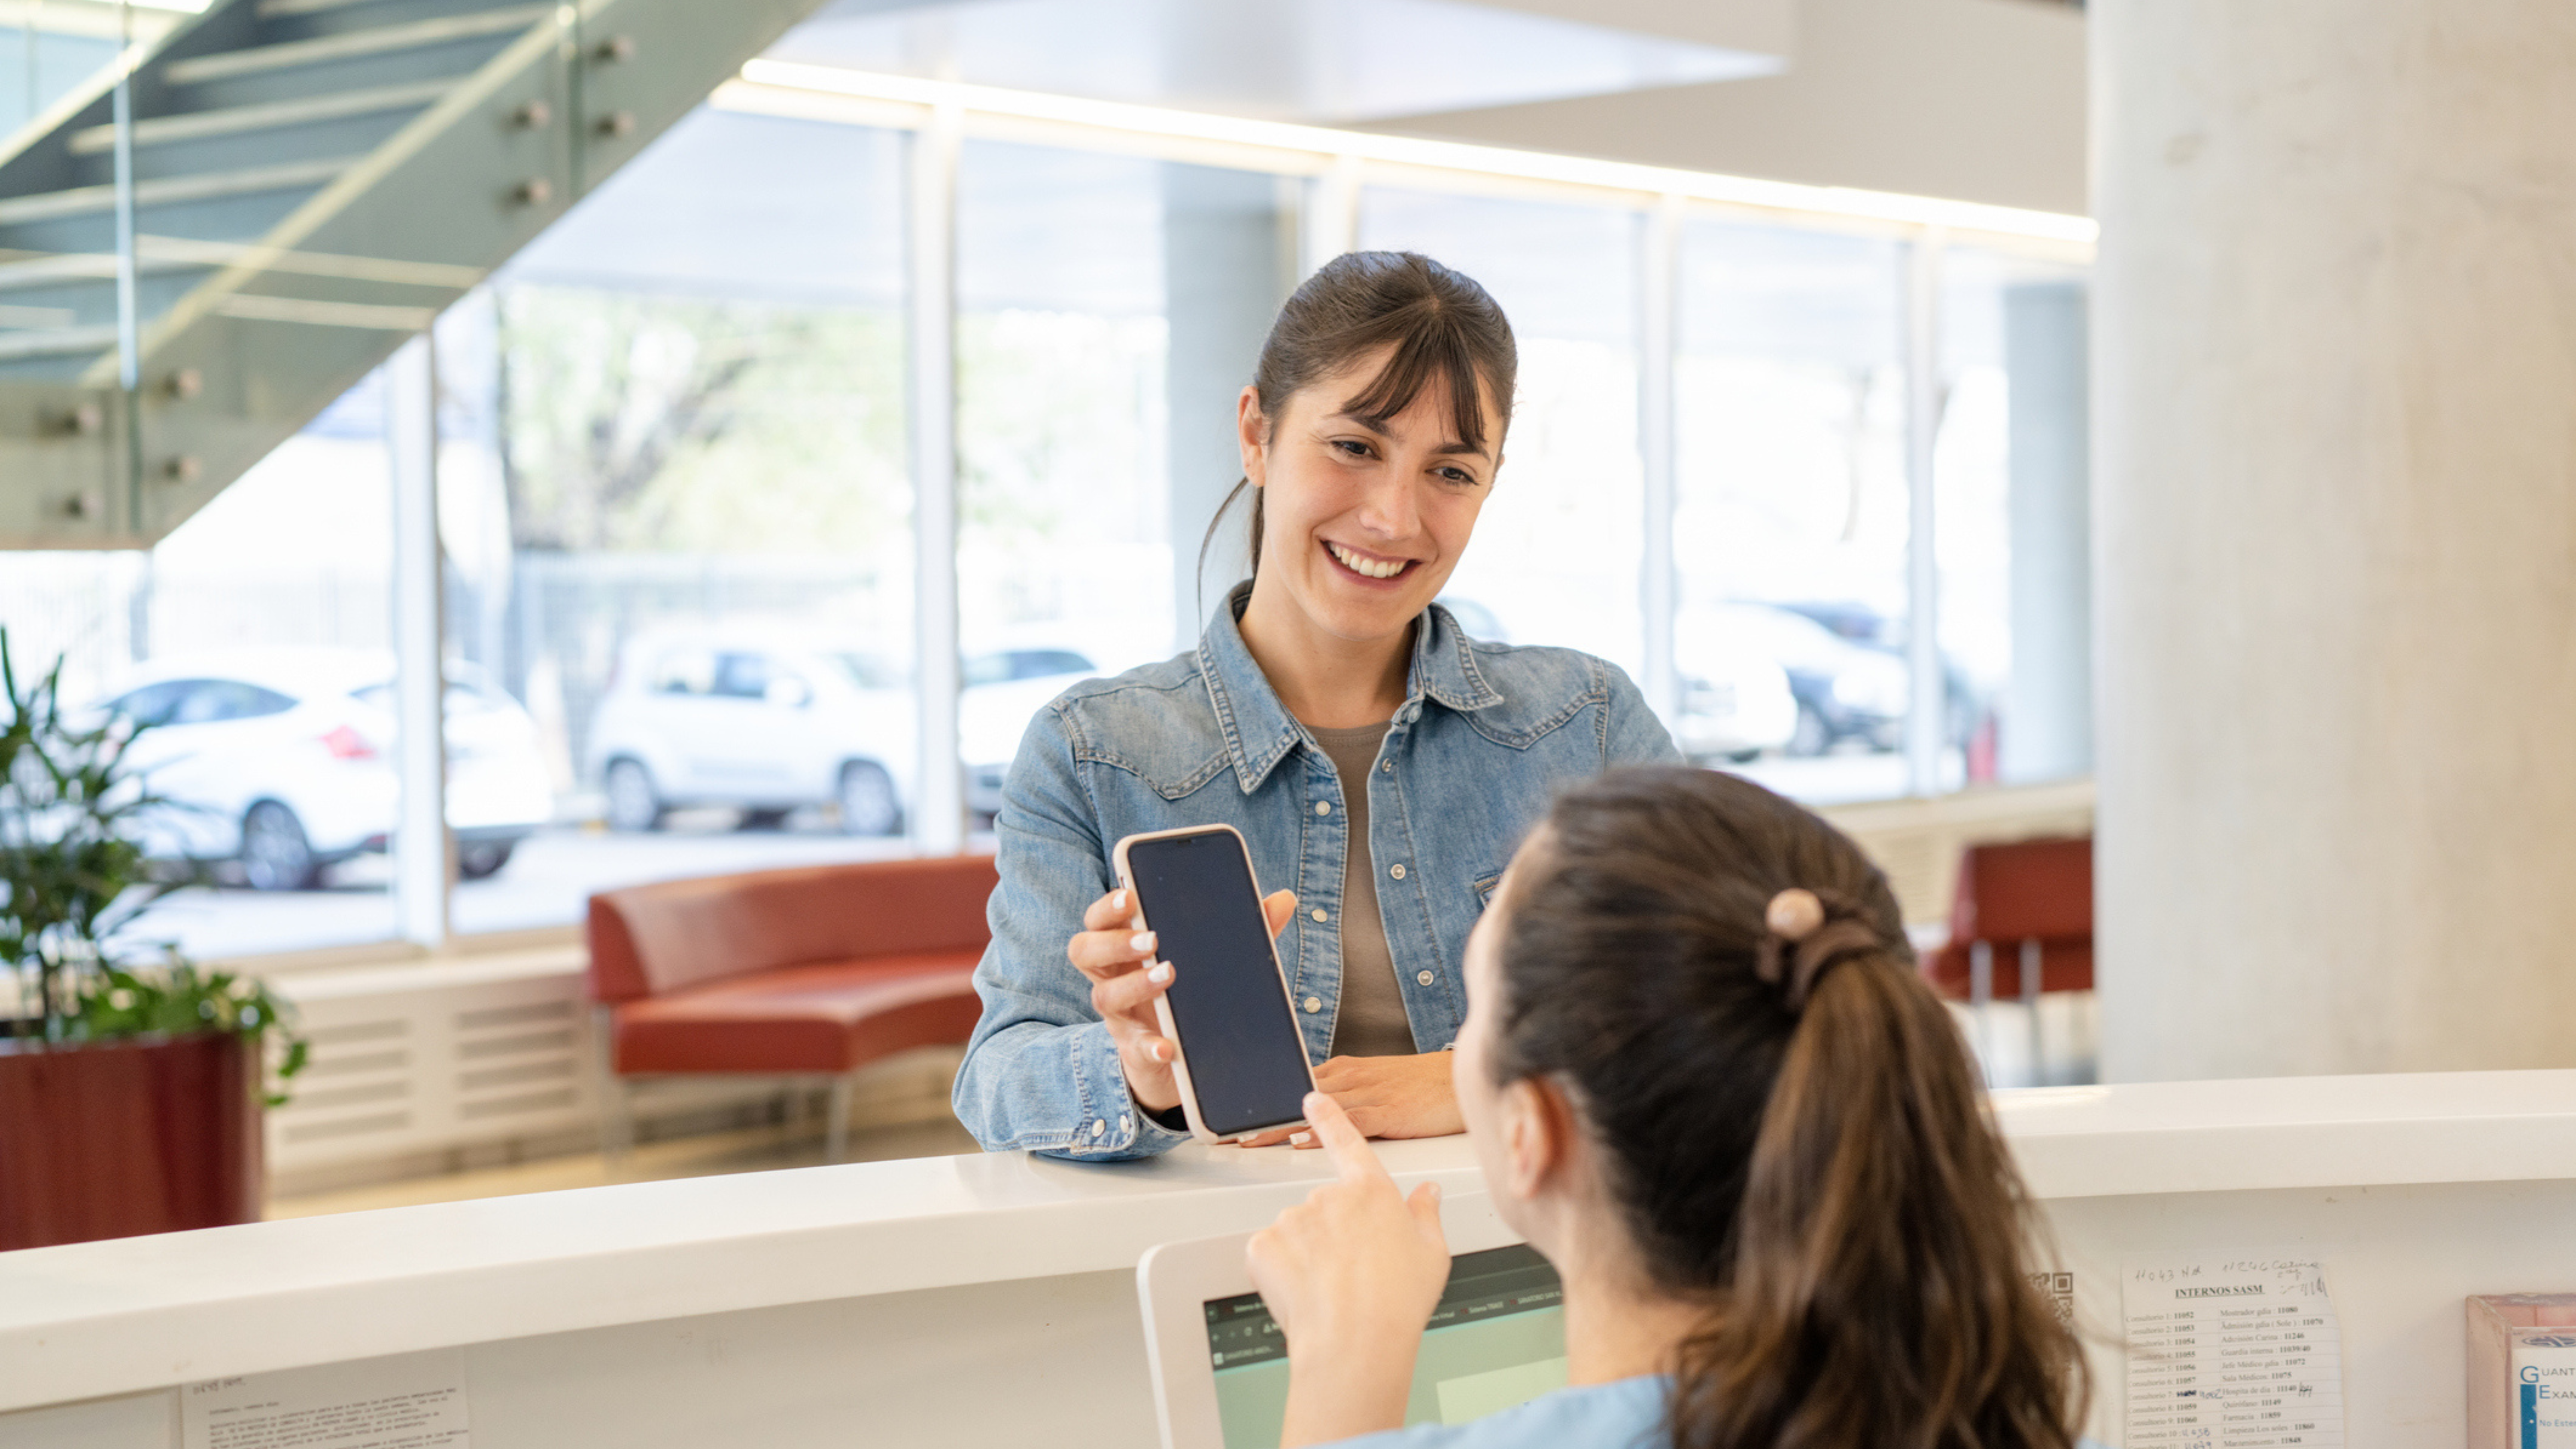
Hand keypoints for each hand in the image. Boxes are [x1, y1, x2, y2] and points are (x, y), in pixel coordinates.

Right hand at [1068, 884, 1298, 1112]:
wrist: (1176, 1058)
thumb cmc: (1188, 994)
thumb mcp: (1212, 960)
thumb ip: (1244, 929)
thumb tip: (1284, 899)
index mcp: (1126, 948)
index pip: (1100, 918)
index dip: (1108, 905)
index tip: (1131, 895)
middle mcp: (1112, 978)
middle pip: (1084, 950)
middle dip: (1114, 940)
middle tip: (1151, 938)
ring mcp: (1120, 1016)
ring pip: (1103, 996)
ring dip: (1135, 984)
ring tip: (1168, 975)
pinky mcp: (1134, 1051)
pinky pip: (1134, 1049)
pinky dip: (1151, 1046)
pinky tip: (1168, 1045)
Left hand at [1238, 1051, 1462, 1147]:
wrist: (1465, 1079)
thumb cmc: (1426, 1092)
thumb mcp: (1379, 1093)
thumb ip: (1349, 1108)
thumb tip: (1316, 1127)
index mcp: (1347, 1074)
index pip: (1296, 1088)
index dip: (1264, 1105)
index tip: (1235, 1121)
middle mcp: (1352, 1079)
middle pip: (1296, 1097)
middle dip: (1261, 1117)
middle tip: (1227, 1134)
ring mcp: (1371, 1094)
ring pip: (1315, 1109)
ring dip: (1280, 1125)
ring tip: (1248, 1141)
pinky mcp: (1391, 1112)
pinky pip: (1350, 1122)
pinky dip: (1323, 1132)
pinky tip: (1300, 1142)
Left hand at [1244, 1093, 1449, 1447]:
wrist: (1356, 1342)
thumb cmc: (1398, 1302)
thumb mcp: (1432, 1253)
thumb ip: (1425, 1214)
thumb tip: (1428, 1192)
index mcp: (1371, 1192)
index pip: (1347, 1142)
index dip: (1329, 1118)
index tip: (1312, 1098)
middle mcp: (1328, 1196)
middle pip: (1325, 1209)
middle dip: (1333, 1236)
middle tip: (1354, 1274)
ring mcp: (1292, 1218)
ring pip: (1296, 1232)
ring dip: (1307, 1256)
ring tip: (1333, 1290)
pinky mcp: (1263, 1245)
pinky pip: (1270, 1254)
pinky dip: (1282, 1273)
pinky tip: (1305, 1293)